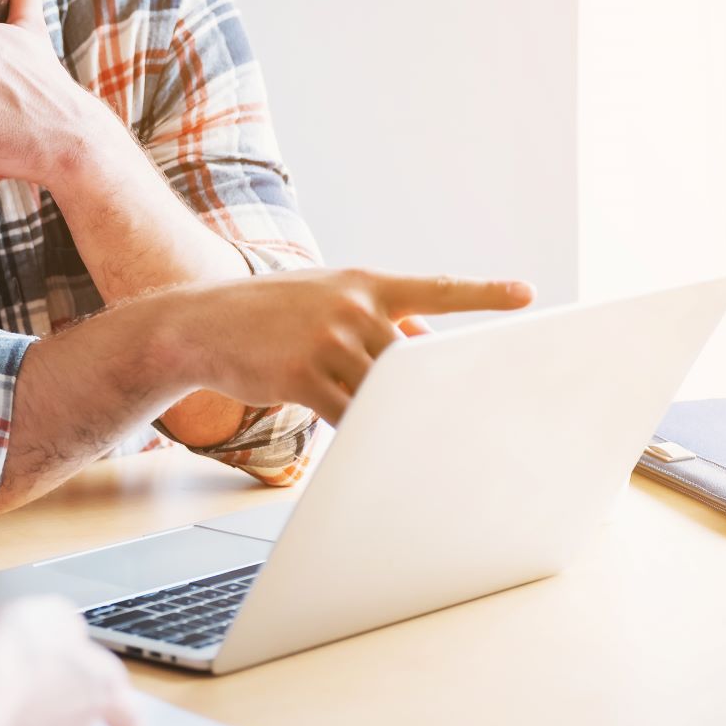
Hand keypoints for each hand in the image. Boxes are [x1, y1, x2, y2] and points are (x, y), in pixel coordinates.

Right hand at [175, 268, 534, 423]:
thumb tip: (423, 343)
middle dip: (438, 385)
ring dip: (398, 414)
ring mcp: (327, 341)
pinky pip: (350, 414)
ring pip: (385, 389)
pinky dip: (363, 429)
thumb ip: (374, 318)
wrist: (198, 325)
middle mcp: (351, 307)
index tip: (527, 294)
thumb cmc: (267, 314)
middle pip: (414, 357)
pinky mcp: (303, 377)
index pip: (436, 287)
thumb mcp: (322, 297)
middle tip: (478, 403)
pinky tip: (369, 442)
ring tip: (420, 432)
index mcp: (363, 283)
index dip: (484, 293)